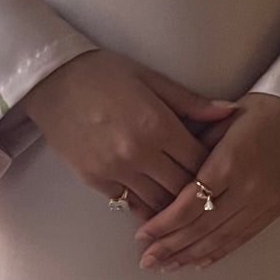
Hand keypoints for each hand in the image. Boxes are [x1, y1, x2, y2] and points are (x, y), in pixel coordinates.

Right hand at [19, 49, 236, 214]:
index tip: (222, 172)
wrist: (51, 81)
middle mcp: (138, 153)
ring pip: (158, 203)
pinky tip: (156, 204)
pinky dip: (146, 205)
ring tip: (185, 205)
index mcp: (157, 125)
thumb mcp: (150, 79)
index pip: (199, 162)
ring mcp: (115, 170)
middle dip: (198, 194)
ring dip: (173, 206)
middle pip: (182, 189)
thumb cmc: (102, 73)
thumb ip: (191, 102)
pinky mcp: (96, 180)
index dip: (215, 170)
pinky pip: (130, 203)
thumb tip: (229, 113)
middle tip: (209, 194)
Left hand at [135, 93, 279, 268]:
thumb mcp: (224, 119)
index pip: (189, 204)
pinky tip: (200, 261)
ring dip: (191, 255)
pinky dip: (220, 251)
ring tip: (168, 266)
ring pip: (221, 237)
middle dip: (171, 247)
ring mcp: (265, 202)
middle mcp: (248, 188)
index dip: (164, 224)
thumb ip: (195, 146)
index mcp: (230, 162)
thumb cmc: (266, 108)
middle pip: (201, 227)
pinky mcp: (277, 209)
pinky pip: (243, 236)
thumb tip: (166, 173)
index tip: (143, 235)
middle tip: (148, 261)